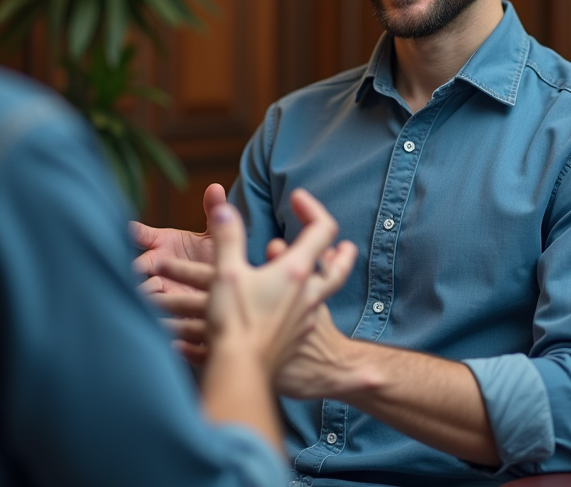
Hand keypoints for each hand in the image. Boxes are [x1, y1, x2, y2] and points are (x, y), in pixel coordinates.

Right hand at [132, 184, 222, 299]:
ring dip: (144, 290)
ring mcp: (159, 286)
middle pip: (137, 264)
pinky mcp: (166, 306)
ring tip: (149, 292)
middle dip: (134, 267)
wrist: (222, 290)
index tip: (127, 229)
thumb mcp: (214, 237)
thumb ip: (213, 212)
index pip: (141, 234)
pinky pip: (154, 309)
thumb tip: (216, 186)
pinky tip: (155, 314)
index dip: (133, 231)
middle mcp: (155, 264)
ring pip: (143, 288)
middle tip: (133, 269)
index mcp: (162, 243)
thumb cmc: (212, 259)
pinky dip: (154, 310)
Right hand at [155, 189, 356, 373]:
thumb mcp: (226, 273)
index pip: (322, 230)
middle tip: (346, 245)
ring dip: (325, 276)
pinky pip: (311, 313)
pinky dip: (308, 300)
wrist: (242, 371)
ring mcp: (305, 318)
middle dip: (342, 253)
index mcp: (295, 271)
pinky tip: (295, 304)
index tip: (297, 198)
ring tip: (321, 271)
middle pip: (339, 268)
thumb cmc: (235, 322)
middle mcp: (307, 293)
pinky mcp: (296, 337)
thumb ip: (227, 237)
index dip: (312, 208)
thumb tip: (225, 207)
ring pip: (326, 292)